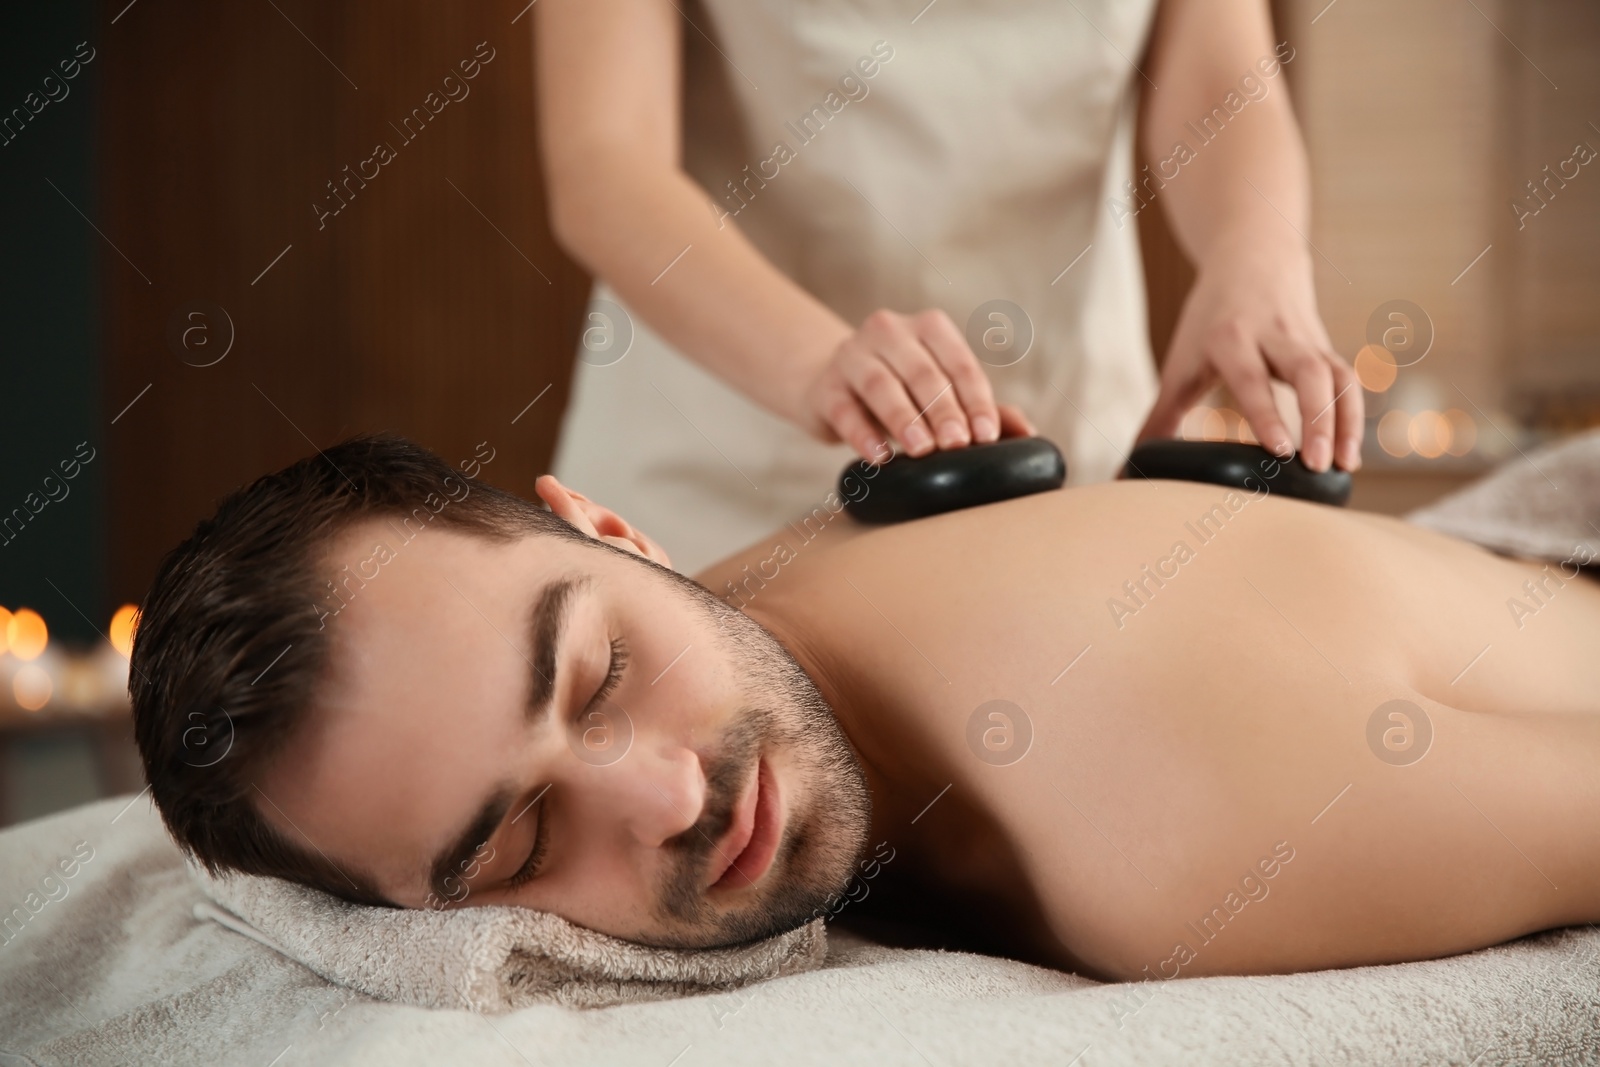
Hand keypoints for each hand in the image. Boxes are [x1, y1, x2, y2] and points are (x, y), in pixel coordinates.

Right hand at [801, 308, 1034, 462]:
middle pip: (922, 372)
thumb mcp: (940, 391)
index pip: (958, 362)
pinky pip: (845, 409)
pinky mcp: (825, 387)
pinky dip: (863, 433)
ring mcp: (852, 355)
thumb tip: (1027, 433)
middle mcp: (888, 331)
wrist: (829, 385)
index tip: (986, 434)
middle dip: (943, 409)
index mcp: (928, 328)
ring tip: (923, 449)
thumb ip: (982, 408)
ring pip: (881, 384)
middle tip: (959, 443)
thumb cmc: (899, 389)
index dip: (975, 399)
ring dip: (905, 418)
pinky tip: (879, 456)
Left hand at [1137, 240, 1362, 471]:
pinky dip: (1353, 416)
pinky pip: (1348, 380)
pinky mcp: (1327, 348)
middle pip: (1307, 372)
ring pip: (1336, 376)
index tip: (1280, 451)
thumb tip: (1126, 471)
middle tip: (1315, 466)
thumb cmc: (1210, 321)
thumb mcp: (1180, 363)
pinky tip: (1349, 455)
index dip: (1267, 413)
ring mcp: (1307, 341)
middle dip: (1316, 418)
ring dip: (1344, 422)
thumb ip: (1159, 418)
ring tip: (1342, 467)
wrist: (1252, 261)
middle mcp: (1275, 336)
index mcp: (1230, 337)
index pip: (1252, 377)